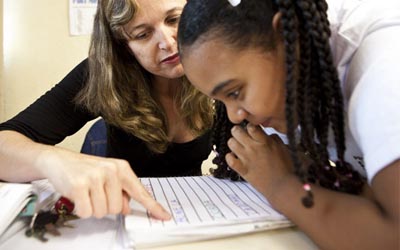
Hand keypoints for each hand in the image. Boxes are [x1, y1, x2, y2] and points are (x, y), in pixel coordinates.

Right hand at [37, 148, 170, 219]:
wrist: (58, 159)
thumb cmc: (84, 169)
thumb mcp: (107, 177)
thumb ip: (120, 192)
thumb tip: (127, 209)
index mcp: (122, 168)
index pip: (140, 191)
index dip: (153, 207)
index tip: (165, 216)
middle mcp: (111, 170)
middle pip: (117, 209)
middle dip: (105, 207)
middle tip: (94, 194)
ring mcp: (95, 177)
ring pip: (102, 212)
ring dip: (92, 208)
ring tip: (85, 193)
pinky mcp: (79, 185)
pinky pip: (87, 212)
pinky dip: (81, 210)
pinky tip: (77, 196)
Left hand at [225, 124, 293, 197]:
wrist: (283, 186)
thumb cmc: (287, 168)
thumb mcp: (284, 148)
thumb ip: (274, 139)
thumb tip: (268, 135)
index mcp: (265, 141)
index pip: (250, 126)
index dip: (249, 126)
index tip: (250, 130)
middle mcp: (254, 148)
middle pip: (236, 131)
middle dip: (237, 131)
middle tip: (241, 136)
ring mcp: (247, 159)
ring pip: (231, 143)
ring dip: (233, 143)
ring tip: (238, 147)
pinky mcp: (243, 170)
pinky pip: (229, 160)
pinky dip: (230, 157)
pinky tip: (235, 157)